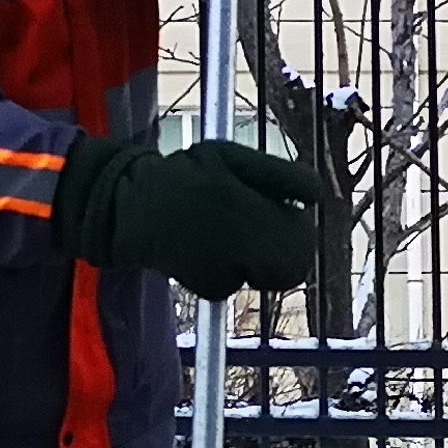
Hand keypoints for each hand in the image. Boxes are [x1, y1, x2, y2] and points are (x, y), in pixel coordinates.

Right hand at [52, 135, 320, 297]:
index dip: (299, 225)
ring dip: (261, 255)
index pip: (303, 239)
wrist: (132, 209)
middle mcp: (240, 251)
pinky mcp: (211, 290)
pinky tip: (211, 245)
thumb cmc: (189, 175)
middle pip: (293, 266)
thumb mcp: (233, 158)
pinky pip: (241, 280)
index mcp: (250, 212)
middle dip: (285, 246)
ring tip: (228, 228)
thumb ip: (279, 175)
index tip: (286, 209)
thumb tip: (316, 196)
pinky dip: (235, 266)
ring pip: (269, 274)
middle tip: (261, 222)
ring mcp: (226, 275)